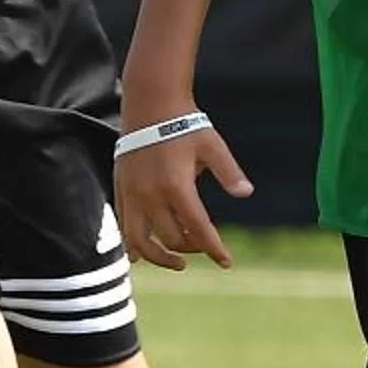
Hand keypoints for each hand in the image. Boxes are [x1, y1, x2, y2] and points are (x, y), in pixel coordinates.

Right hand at [112, 114, 253, 271]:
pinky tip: (140, 256)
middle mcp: (151, 195)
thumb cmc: (185, 124)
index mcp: (177, 186)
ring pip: (140, 242)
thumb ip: (229, 172)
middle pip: (172, 239)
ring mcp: (133, 195)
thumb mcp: (212, 146)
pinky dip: (132, 245)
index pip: (198, 230)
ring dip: (158, 258)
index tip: (226, 262)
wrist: (150, 104)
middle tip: (204, 246)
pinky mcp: (120, 190)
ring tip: (176, 263)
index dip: (214, 249)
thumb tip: (246, 193)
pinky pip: (123, 227)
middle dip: (192, 249)